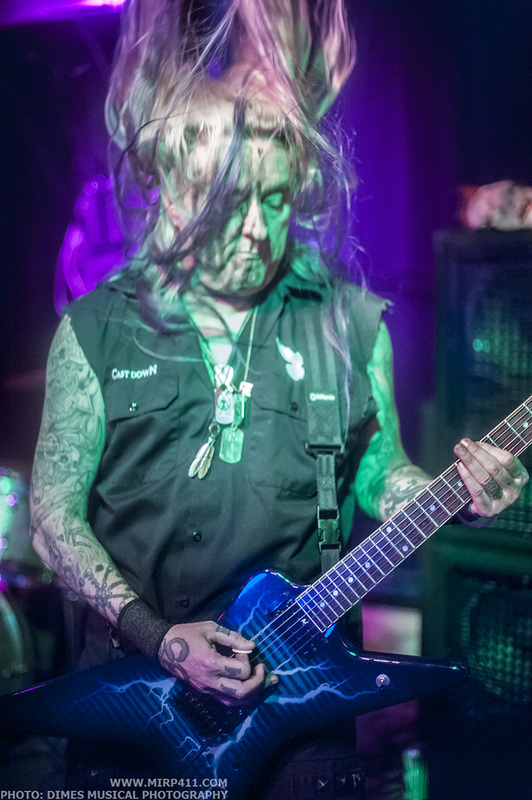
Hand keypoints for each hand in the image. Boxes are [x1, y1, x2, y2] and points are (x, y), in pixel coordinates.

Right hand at [157, 620, 276, 705]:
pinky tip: (248, 687)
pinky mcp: (204, 692)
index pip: (242, 672)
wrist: (164, 648)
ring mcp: (206, 689)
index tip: (243, 650)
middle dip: (259, 683)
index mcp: (211, 663)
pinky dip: (241, 697)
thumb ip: (233, 637)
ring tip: (264, 682)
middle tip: (263, 670)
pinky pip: (226, 701)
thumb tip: (252, 645)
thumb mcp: (210, 628)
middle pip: (242, 693)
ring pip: (236, 702)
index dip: (248, 661)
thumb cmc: (187, 634)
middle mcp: (210, 681)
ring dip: (253, 694)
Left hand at [453, 439, 528, 517]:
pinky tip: (460, 467)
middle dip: (476, 453)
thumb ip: (490, 457)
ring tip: (459, 452)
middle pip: (494, 468)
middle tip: (462, 443)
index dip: (489, 449)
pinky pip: (477, 492)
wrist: (488, 505)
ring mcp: (503, 502)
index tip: (473, 442)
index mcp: (521, 476)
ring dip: (470, 462)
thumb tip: (471, 445)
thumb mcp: (497, 469)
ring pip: (485, 479)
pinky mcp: (490, 510)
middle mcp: (514, 489)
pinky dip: (467, 478)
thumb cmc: (492, 480)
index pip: (507, 459)